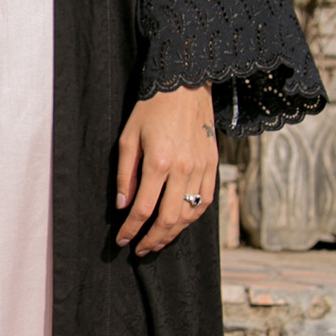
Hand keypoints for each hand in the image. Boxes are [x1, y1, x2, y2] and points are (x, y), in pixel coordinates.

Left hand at [115, 85, 217, 255]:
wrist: (185, 86)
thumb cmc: (152, 109)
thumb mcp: (128, 138)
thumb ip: (125, 174)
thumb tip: (123, 205)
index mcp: (158, 162)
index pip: (143, 209)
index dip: (131, 229)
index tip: (122, 239)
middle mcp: (183, 169)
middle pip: (168, 219)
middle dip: (152, 239)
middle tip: (140, 249)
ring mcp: (201, 168)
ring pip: (190, 214)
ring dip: (173, 233)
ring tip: (158, 241)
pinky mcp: (213, 165)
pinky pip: (205, 200)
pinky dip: (193, 217)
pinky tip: (181, 223)